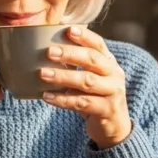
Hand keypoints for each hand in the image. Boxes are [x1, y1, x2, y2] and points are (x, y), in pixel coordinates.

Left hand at [39, 25, 130, 148]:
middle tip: (49, 52)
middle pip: (93, 60)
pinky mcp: (107, 110)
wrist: (115, 127)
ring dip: (63, 76)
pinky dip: (63, 99)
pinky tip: (47, 96)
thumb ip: (77, 66)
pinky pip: (82, 103)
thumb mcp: (91, 78)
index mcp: (109, 62)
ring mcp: (113, 93)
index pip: (99, 44)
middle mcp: (114, 75)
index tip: (68, 29)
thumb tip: (45, 50)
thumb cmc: (96, 97)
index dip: (85, 36)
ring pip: (87, 81)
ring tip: (42, 74)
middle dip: (70, 54)